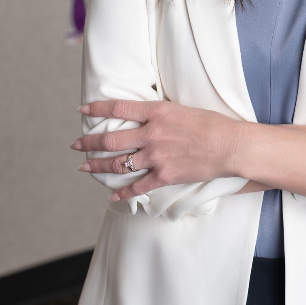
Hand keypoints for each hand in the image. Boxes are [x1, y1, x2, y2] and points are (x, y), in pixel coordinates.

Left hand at [72, 100, 243, 201]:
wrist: (229, 146)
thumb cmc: (211, 123)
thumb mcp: (180, 108)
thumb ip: (158, 113)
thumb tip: (140, 115)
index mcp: (156, 112)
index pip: (118, 108)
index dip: (96, 109)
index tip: (82, 110)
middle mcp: (152, 133)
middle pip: (111, 139)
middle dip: (88, 142)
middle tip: (75, 145)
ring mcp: (157, 156)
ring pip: (118, 163)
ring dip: (98, 166)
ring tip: (85, 167)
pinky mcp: (164, 176)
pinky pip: (137, 187)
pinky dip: (122, 193)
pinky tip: (111, 196)